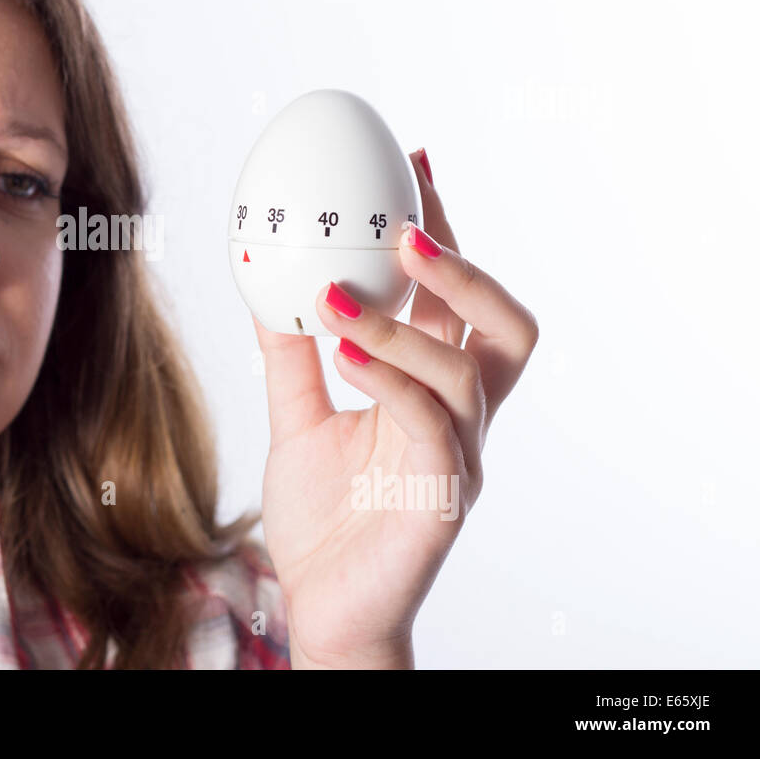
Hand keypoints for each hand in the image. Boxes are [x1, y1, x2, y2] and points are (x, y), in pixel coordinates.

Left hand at [255, 149, 538, 667]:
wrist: (323, 608)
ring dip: (404, 320)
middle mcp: (461, 415)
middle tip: (406, 219)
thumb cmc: (325, 517)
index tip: (411, 162)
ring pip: (466, 369)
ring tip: (336, 291)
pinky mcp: (446, 496)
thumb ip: (290, 355)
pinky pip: (431, 424)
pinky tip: (338, 349)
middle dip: (464, 264)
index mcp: (433, 390)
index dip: (444, 228)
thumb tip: (265, 280)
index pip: (456, 298)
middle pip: (505, 324)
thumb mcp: (297, 418)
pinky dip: (387, 376)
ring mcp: (461, 455)